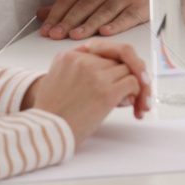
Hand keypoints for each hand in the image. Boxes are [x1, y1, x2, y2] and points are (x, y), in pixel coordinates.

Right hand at [22, 40, 149, 142]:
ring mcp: (95, 75)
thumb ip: (76, 70)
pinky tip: (132, 103)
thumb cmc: (52, 114)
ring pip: (128, 69)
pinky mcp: (106, 91)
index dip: (110, 67)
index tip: (114, 79)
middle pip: (116, 59)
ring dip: (134, 84)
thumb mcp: (55, 80)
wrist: (47, 132)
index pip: (101, 52)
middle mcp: (82, 61)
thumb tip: (109, 75)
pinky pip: (133, 81)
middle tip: (129, 91)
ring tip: (132, 100)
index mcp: (68, 56)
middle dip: (125, 74)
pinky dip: (137, 91)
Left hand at [38, 0, 148, 39]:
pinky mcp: (138, 8)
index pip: (69, 0)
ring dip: (88, 24)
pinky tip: (106, 32)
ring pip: (103, 12)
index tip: (45, 30)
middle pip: (84, 7)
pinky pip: (126, 16)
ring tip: (75, 36)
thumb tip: (41, 14)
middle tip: (55, 35)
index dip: (56, 15)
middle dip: (68, 21)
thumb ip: (66, 6)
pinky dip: (116, 24)